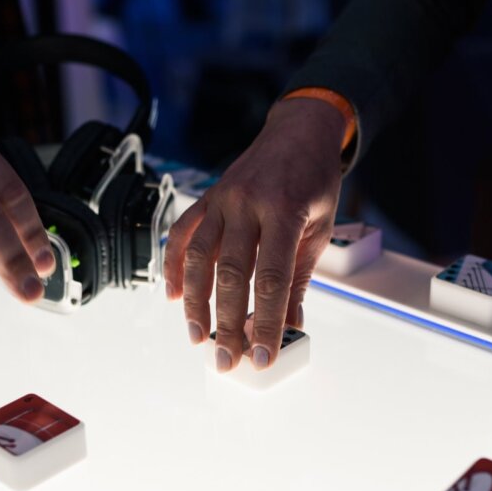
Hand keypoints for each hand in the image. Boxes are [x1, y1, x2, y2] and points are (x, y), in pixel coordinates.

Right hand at [164, 97, 345, 371]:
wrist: (300, 131)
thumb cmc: (315, 181)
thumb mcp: (318, 230)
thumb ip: (298, 279)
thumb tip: (290, 328)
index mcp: (283, 211)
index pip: (271, 278)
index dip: (267, 321)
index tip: (263, 355)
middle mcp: (247, 204)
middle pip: (230, 274)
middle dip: (227, 323)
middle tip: (227, 359)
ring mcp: (222, 199)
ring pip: (198, 258)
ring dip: (195, 303)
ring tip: (198, 337)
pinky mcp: (206, 198)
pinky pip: (182, 234)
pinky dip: (173, 266)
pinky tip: (172, 296)